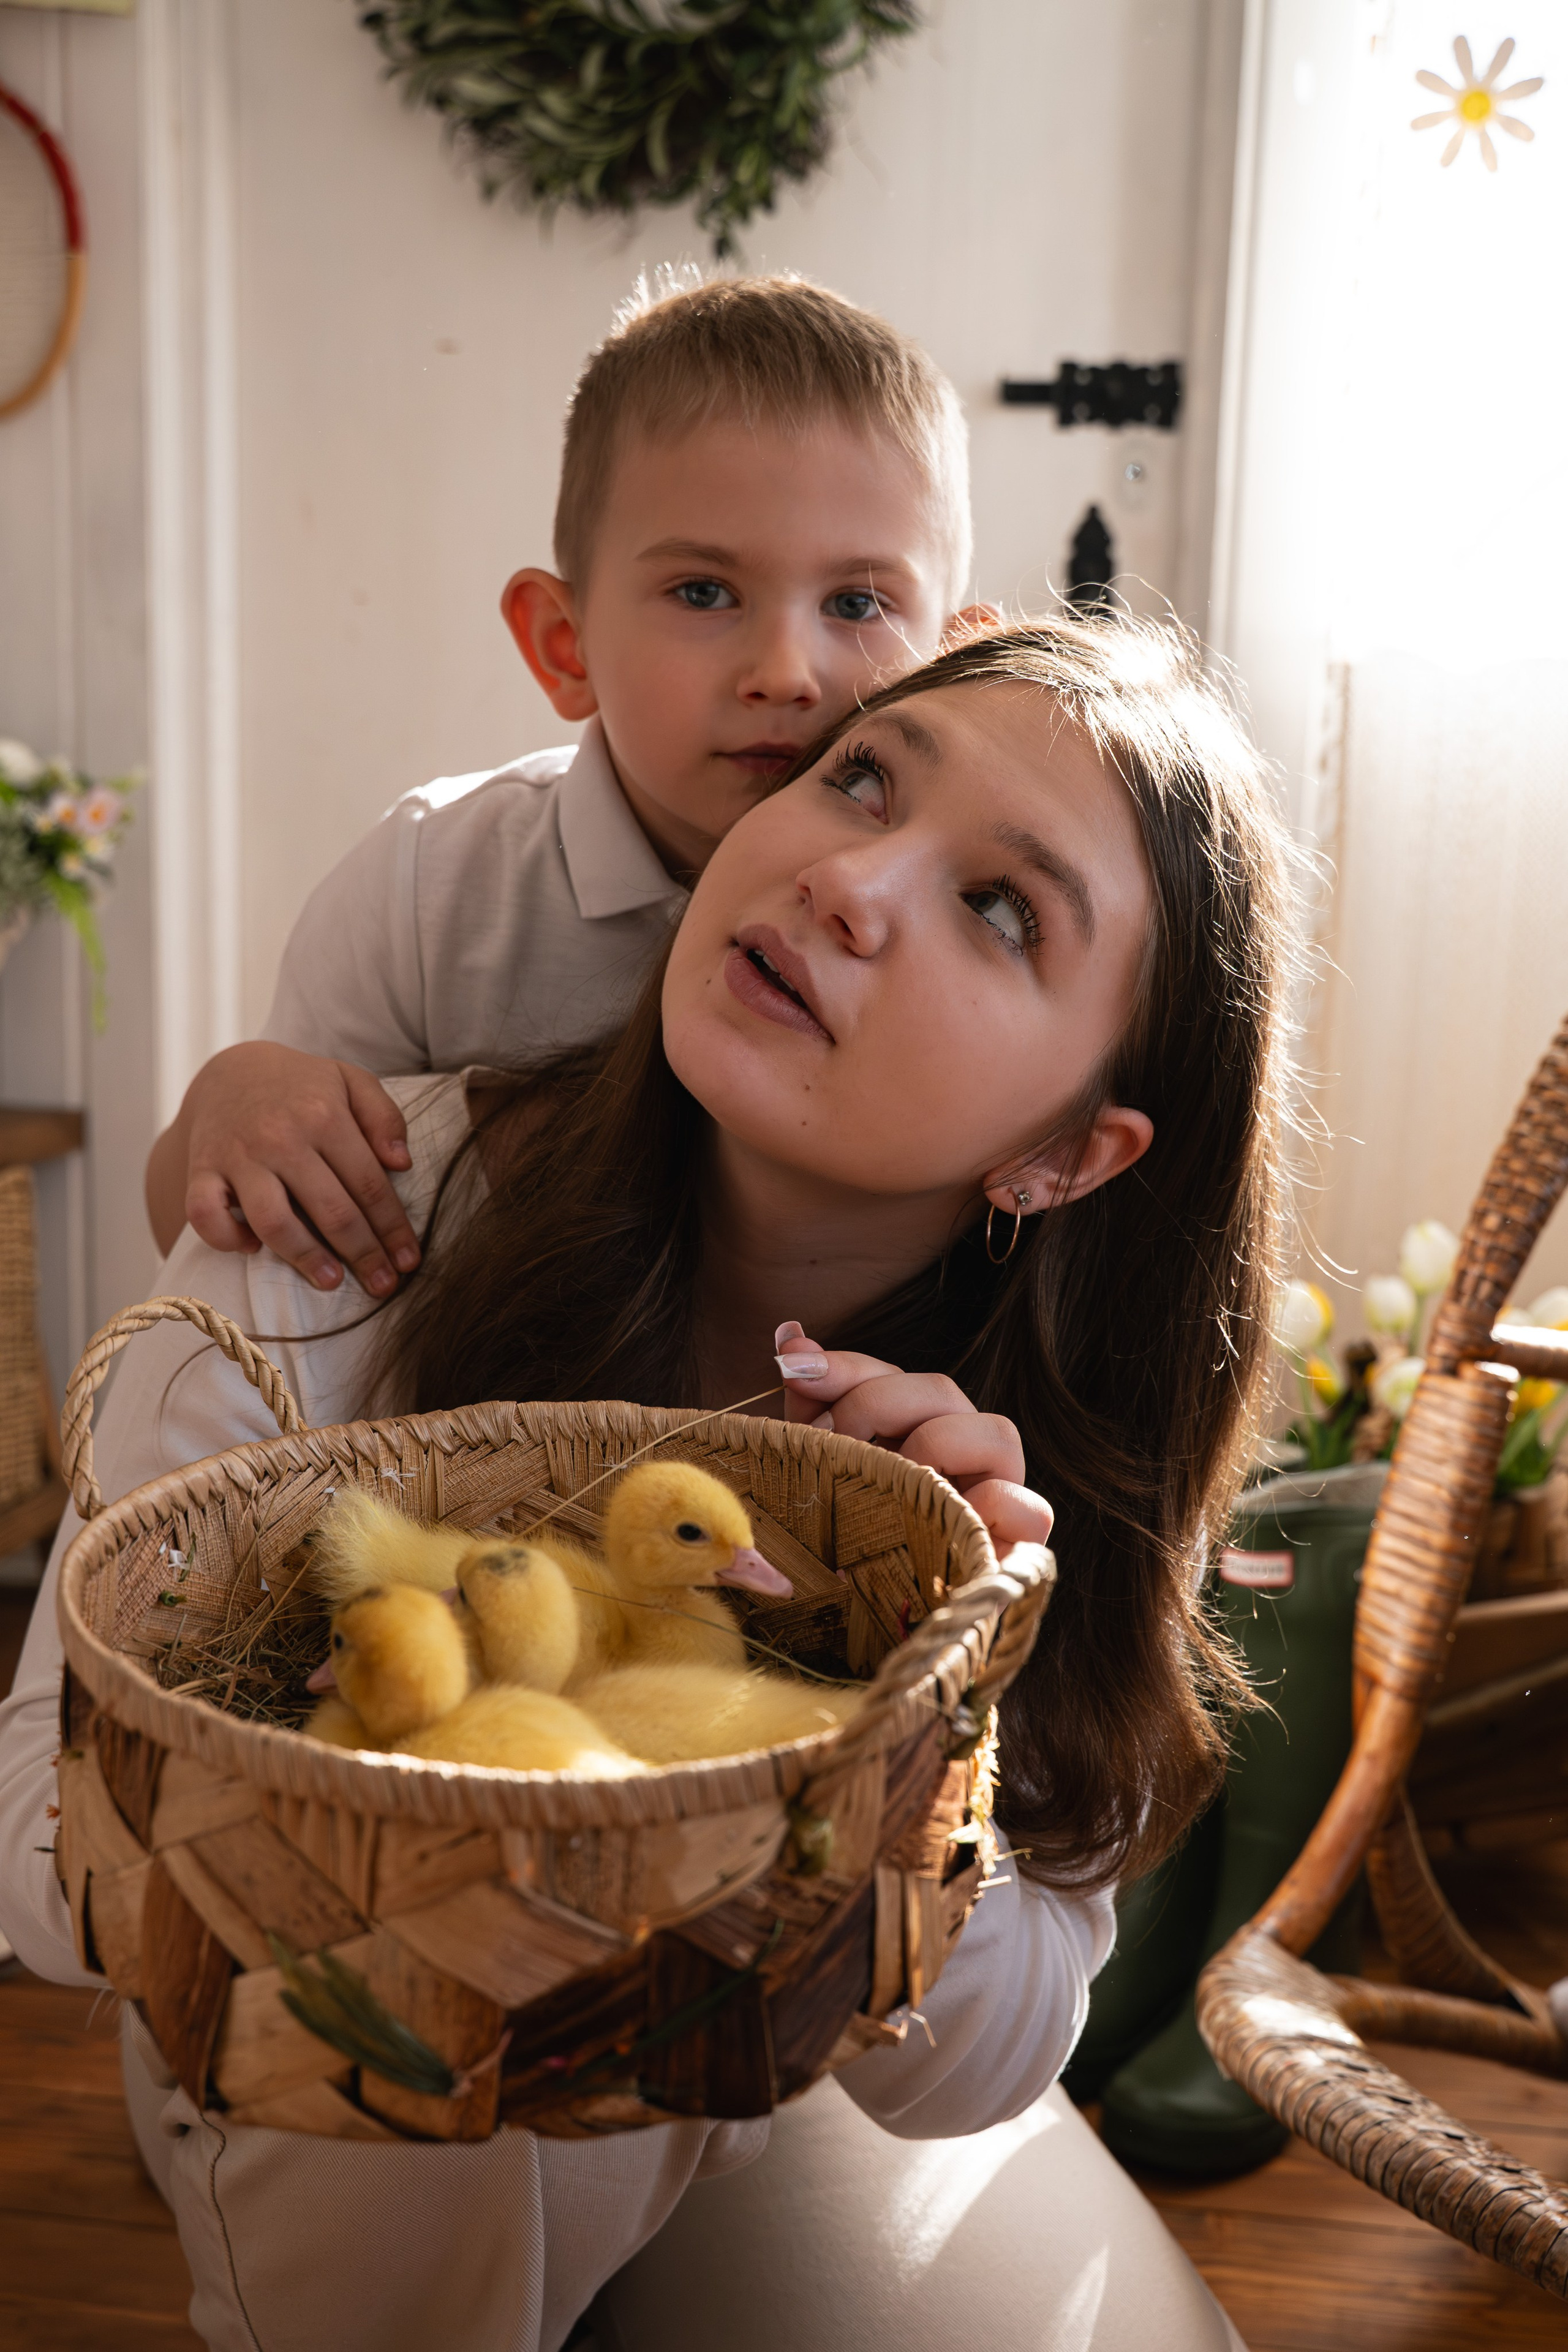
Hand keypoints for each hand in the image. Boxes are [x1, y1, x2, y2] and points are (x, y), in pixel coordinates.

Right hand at [176, 1042, 419, 1293]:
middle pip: (330, 1210)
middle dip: (362, 1254)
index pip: (369, 1184)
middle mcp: (281, 1137)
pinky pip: (206, 1215)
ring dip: (305, 1257)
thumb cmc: (302, 1086)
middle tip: (382, 1286)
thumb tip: (401, 1163)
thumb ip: (384, 1116)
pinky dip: (227, 1238)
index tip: (409, 1261)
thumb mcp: (350, 1081)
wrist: (230, 1071)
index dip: (393, 1228)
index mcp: (324, 1114)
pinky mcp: (201, 1169)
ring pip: (273, 1221)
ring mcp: (238, 1155)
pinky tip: (253, 1248)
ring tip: (331, 1281)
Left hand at [773, 1321, 1051, 1552]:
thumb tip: (789, 1333)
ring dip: (933, 1444)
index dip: (845, 1366)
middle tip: (829, 1443)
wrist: (856, 1640)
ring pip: (997, 1433)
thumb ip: (808, 1406)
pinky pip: (1032, 1511)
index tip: (792, 1368)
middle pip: (941, 1391)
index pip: (891, 1375)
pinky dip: (996, 1505)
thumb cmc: (837, 1550)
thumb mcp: (814, 1472)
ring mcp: (996, 1499)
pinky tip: (944, 1512)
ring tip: (886, 1483)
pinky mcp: (1016, 1551)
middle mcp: (961, 1457)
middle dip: (876, 1402)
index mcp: (913, 1431)